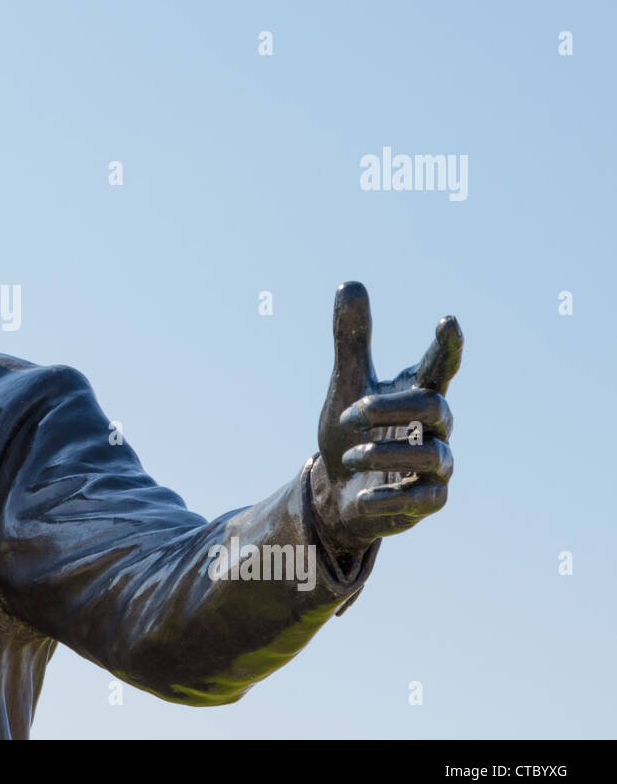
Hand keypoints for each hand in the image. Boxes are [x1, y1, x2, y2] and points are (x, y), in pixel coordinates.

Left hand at [311, 282, 462, 553]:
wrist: (336, 491)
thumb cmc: (349, 434)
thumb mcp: (347, 385)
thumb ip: (352, 339)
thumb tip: (350, 282)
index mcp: (417, 394)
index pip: (440, 367)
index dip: (446, 346)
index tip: (447, 321)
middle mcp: (434, 427)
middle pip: (436, 407)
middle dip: (391, 407)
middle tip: (351, 414)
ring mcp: (437, 466)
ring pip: (431, 454)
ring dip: (383, 453)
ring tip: (348, 454)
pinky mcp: (429, 501)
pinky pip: (426, 498)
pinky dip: (391, 496)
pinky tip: (364, 496)